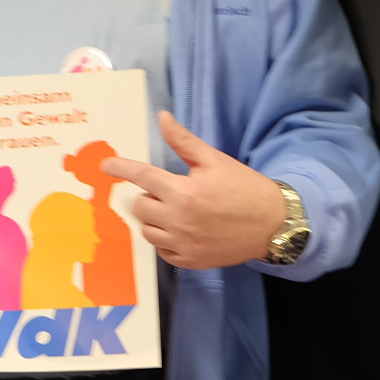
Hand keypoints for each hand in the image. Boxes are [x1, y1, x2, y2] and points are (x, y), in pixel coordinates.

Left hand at [100, 112, 287, 270]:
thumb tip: (163, 118)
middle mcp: (178, 220)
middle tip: (172, 192)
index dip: (120, 168)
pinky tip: (182, 231)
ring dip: (155, 219)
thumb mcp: (215, 160)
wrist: (272, 224)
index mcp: (183, 191)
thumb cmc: (244, 188)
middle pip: (140, 206)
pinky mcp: (190, 261)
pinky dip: (166, 240)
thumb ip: (184, 142)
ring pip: (147, 231)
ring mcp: (183, 244)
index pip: (141, 177)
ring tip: (177, 212)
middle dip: (150, 197)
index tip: (106, 167)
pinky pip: (161, 251)